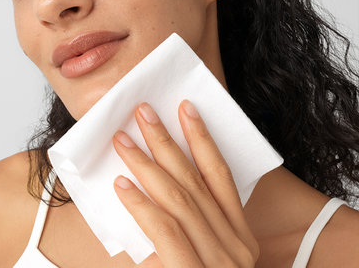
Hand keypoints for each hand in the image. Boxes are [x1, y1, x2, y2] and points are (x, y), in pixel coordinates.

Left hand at [113, 100, 258, 266]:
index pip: (220, 175)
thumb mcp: (206, 257)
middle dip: (166, 141)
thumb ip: (187, 228)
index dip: (202, 139)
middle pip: (194, 180)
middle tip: (144, 113)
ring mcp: (219, 259)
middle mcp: (235, 243)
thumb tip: (149, 192)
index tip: (186, 109)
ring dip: (145, 164)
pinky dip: (141, 205)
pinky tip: (122, 185)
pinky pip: (165, 230)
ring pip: (178, 198)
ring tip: (123, 141)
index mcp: (239, 236)